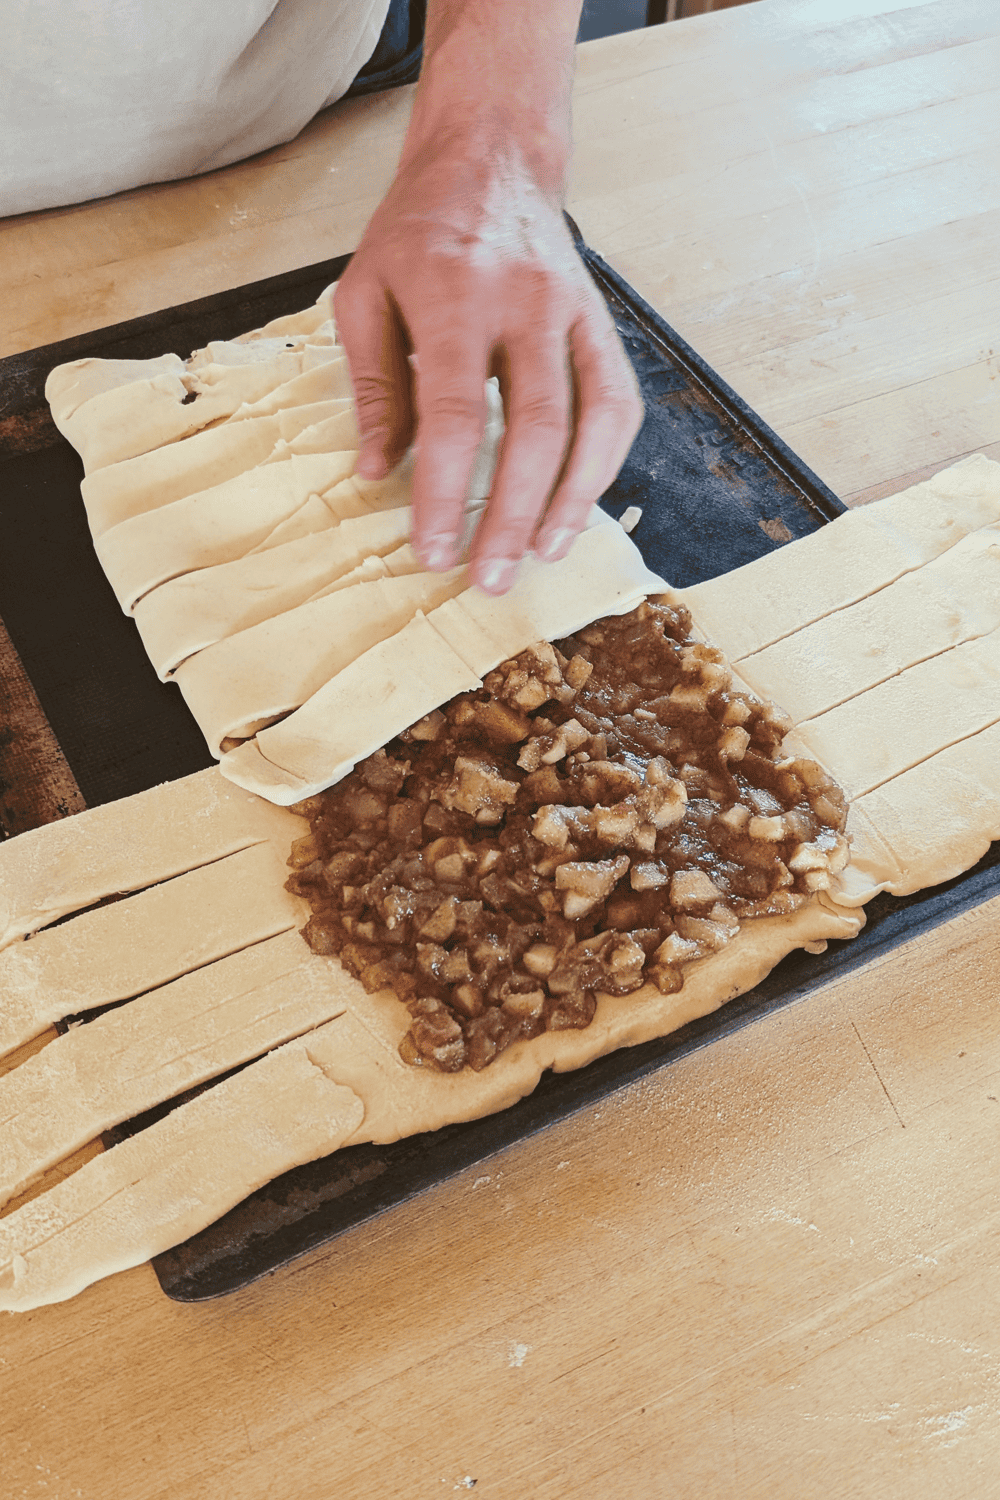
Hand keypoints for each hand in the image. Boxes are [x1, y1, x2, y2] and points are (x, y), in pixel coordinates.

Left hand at [333, 9, 642, 593]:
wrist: (492, 158)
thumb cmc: (418, 232)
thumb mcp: (365, 292)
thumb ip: (373, 383)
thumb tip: (375, 471)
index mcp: (451, 293)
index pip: (453, 414)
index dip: (445, 492)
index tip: (432, 551)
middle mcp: (523, 301)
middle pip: (532, 427)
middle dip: (513, 514)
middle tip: (493, 578)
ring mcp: (573, 310)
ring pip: (589, 418)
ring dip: (570, 498)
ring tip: (544, 556)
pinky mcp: (603, 321)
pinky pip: (618, 401)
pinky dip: (604, 461)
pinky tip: (577, 506)